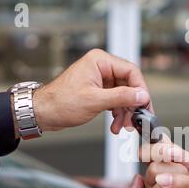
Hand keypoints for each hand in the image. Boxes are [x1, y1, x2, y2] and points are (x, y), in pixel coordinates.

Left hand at [32, 49, 151, 133]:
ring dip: (125, 112)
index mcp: (100, 61)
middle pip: (129, 85)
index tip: (144, 104)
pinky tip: (116, 125)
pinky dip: (117, 114)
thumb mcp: (95, 100)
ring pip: (123, 95)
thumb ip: (122, 97)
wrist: (43, 113)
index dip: (140, 89)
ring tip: (123, 126)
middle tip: (136, 119)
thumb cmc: (60, 102)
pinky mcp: (98, 91)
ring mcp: (100, 80)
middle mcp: (101, 68)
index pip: (131, 71)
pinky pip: (115, 101)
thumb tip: (142, 96)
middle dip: (132, 105)